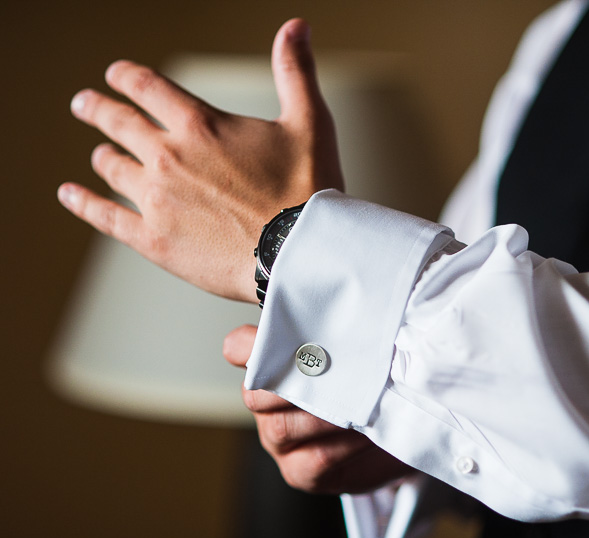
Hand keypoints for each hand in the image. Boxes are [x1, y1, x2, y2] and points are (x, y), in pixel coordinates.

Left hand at [59, 19, 342, 301]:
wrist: (299, 252)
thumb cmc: (309, 190)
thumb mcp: (310, 121)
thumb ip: (295, 72)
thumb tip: (295, 27)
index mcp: (200, 125)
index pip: (147, 87)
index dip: (126, 76)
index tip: (115, 74)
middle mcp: (169, 157)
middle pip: (118, 122)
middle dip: (97, 108)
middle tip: (84, 103)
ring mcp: (156, 199)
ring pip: (111, 168)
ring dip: (102, 155)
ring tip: (99, 153)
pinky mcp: (153, 239)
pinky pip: (105, 216)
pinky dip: (83, 203)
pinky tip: (71, 195)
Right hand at [224, 325, 411, 493]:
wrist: (402, 427)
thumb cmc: (376, 380)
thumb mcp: (360, 346)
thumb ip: (340, 331)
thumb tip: (343, 306)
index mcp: (272, 365)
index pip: (240, 349)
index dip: (250, 343)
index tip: (276, 334)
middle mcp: (268, 404)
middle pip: (254, 393)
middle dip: (295, 383)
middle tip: (335, 371)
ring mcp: (280, 440)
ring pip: (280, 428)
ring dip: (323, 417)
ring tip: (360, 404)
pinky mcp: (300, 472)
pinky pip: (314, 460)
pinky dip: (345, 445)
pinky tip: (367, 432)